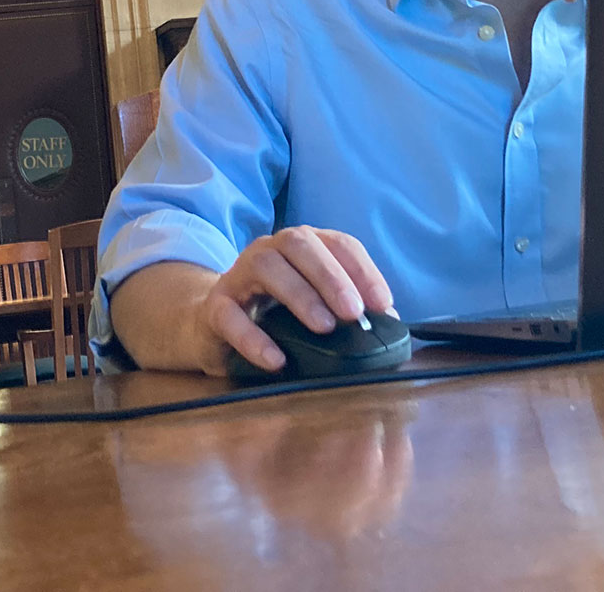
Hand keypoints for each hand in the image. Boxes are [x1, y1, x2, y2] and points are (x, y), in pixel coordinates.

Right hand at [198, 226, 394, 375]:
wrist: (213, 323)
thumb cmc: (273, 312)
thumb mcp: (314, 305)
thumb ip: (347, 308)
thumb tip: (390, 323)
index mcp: (303, 247)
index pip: (338, 243)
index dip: (363, 270)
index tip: (383, 304)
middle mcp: (271, 250)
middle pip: (300, 244)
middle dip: (331, 276)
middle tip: (353, 312)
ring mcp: (239, 274)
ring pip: (266, 266)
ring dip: (300, 295)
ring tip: (324, 327)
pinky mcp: (215, 306)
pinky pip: (230, 315)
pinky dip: (254, 338)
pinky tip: (276, 360)